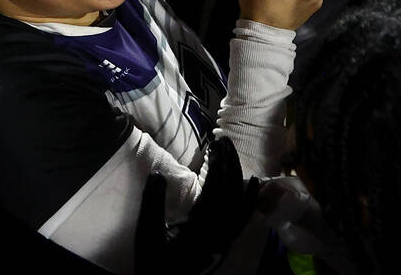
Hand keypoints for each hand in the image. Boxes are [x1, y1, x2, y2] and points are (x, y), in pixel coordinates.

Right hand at [135, 137, 260, 273]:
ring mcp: (222, 237)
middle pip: (232, 192)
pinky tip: (253, 184)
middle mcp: (217, 232)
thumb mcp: (147, 232)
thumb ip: (152, 203)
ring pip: (239, 202)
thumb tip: (157, 173)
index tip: (214, 144)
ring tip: (234, 153)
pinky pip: (242, 217)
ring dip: (238, 175)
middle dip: (230, 163)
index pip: (216, 190)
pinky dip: (250, 199)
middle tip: (224, 139)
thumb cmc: (153, 260)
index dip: (217, 165)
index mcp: (200, 228)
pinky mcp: (222, 240)